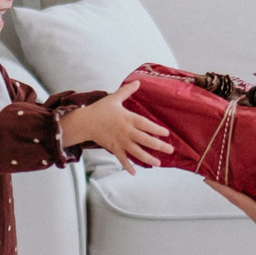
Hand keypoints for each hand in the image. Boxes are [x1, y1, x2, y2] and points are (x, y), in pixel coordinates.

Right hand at [58, 83, 175, 169]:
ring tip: (158, 163)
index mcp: (128, 118)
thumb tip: (138, 82)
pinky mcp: (113, 148)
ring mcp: (120, 141)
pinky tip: (134, 172)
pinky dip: (127, 166)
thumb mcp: (114, 98)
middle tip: (170, 150)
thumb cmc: (100, 109)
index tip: (166, 133)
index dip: (156, 129)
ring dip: (147, 158)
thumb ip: (127, 91)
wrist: (85, 122)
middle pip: (144, 140)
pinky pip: (122, 159)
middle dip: (158, 146)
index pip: (145, 125)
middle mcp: (126, 131)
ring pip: (136, 152)